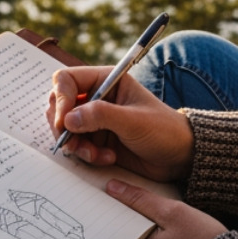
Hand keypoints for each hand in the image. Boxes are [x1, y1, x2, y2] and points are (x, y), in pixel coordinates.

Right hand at [46, 67, 192, 182]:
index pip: (67, 80)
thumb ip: (100, 116)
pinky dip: (86, 155)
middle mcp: (96, 97)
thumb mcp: (134, 120)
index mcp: (106, 80)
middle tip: (72, 143)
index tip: (64, 121)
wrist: (179, 157)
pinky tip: (107, 158)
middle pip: (59, 104)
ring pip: (65, 128)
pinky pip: (76, 146)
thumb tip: (68, 119)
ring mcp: (94, 120)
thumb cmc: (163, 130)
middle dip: (63, 126)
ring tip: (96, 155)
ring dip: (76, 145)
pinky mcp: (96, 139)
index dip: (61, 99)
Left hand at [106, 179, 226, 238]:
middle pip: (114, 232)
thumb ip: (141, 199)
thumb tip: (112, 187)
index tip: (95, 188)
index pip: (107, 227)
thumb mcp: (173, 213)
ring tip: (121, 193)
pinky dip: (137, 227)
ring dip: (125, 218)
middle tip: (107, 186)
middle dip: (111, 210)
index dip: (101, 206)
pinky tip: (141, 210)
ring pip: (126, 236)